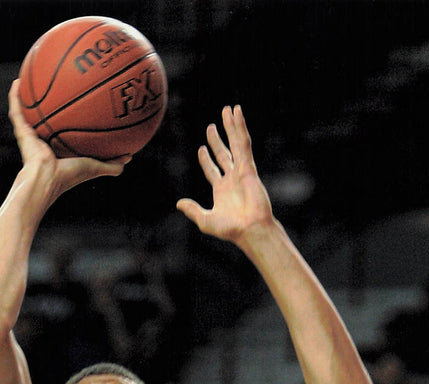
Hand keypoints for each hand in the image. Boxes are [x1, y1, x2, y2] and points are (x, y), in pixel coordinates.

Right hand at [8, 80, 127, 199]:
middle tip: (53, 83)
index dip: (67, 118)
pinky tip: (16, 82)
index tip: (74, 103)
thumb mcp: (94, 167)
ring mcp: (30, 136)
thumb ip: (111, 164)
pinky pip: (16, 111)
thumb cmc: (68, 176)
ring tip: (28, 76)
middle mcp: (42, 140)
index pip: (61, 130)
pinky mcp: (21, 132)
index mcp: (57, 148)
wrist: (46, 179)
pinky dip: (14, 97)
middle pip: (44, 117)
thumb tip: (129, 156)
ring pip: (27, 112)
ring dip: (27, 96)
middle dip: (47, 102)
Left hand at [176, 105, 273, 242]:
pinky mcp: (249, 166)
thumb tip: (179, 203)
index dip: (206, 159)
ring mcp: (241, 171)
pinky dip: (240, 127)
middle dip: (217, 140)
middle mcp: (232, 178)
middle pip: (223, 154)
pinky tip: (237, 114)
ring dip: (231, 127)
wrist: (248, 229)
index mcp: (222, 190)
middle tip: (211, 126)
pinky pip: (243, 143)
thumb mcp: (205, 220)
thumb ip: (192, 210)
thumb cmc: (229, 229)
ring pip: (235, 144)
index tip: (201, 148)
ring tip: (228, 110)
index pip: (212, 170)